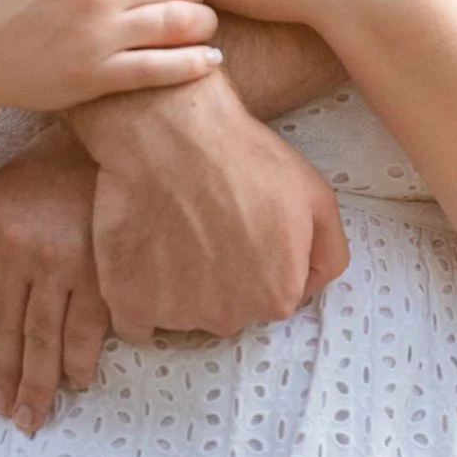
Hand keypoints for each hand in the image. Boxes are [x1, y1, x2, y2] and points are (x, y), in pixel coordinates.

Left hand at [0, 126, 109, 433]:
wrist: (112, 131)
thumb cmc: (54, 165)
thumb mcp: (3, 195)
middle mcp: (17, 247)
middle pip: (9, 331)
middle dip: (9, 379)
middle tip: (13, 415)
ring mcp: (59, 259)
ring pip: (43, 337)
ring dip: (39, 381)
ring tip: (36, 412)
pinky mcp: (99, 267)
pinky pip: (86, 329)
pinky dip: (81, 360)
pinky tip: (79, 379)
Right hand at [73, 72, 349, 342]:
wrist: (170, 133)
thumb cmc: (243, 157)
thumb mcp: (316, 195)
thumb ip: (328, 254)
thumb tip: (310, 289)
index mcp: (276, 297)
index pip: (270, 297)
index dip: (258, 261)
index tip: (240, 230)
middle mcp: (229, 318)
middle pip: (226, 308)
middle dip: (220, 278)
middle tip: (206, 225)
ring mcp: (177, 315)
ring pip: (182, 313)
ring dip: (177, 285)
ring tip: (172, 230)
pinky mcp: (129, 304)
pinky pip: (136, 323)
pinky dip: (137, 297)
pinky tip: (142, 257)